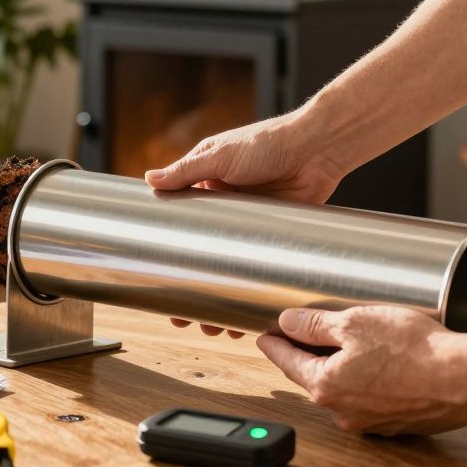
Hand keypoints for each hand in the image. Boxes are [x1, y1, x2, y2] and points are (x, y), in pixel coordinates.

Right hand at [148, 110, 348, 335]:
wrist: (316, 147)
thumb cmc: (266, 141)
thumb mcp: (220, 155)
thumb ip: (186, 171)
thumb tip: (150, 179)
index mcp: (206, 187)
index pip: (180, 226)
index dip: (169, 254)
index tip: (156, 279)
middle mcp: (226, 208)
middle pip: (204, 255)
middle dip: (193, 289)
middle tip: (182, 317)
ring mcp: (252, 224)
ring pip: (231, 268)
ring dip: (223, 298)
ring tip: (214, 326)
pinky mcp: (276, 233)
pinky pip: (260, 266)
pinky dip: (253, 289)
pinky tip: (249, 311)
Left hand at [257, 306, 466, 434]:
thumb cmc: (414, 350)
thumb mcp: (355, 323)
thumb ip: (316, 325)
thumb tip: (287, 323)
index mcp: (326, 386)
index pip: (287, 362)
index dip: (275, 343)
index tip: (266, 335)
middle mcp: (344, 411)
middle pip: (315, 376)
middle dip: (310, 353)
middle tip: (308, 330)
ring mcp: (371, 421)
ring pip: (345, 388)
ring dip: (344, 366)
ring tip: (356, 341)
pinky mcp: (397, 422)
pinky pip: (372, 398)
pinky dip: (371, 380)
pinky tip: (385, 363)